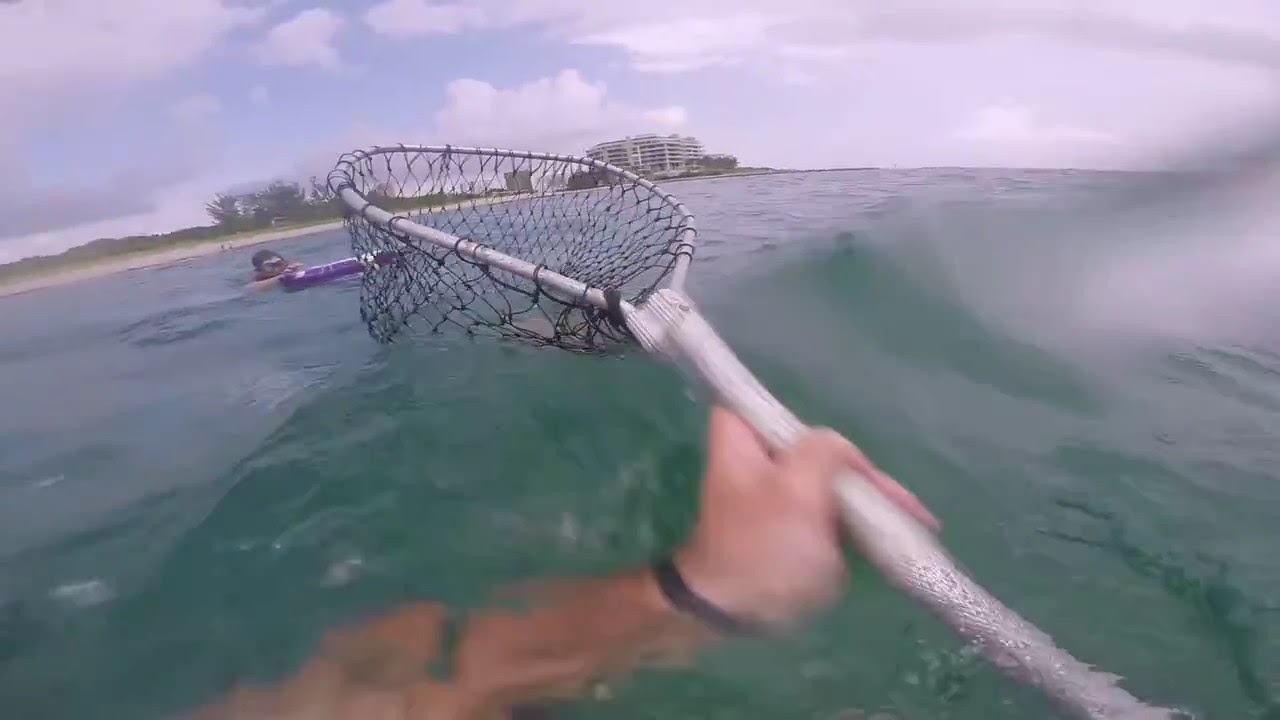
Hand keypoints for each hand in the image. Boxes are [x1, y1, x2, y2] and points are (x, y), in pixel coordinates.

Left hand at [675, 406, 938, 628]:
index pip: (777, 411)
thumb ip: (823, 452)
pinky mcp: (785, 531)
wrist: (731, 615)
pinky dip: (857, 523)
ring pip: (829, 485)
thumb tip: (841, 450)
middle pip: (816, 452)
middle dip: (860, 475)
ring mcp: (771, 499)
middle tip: (903, 503)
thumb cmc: (762, 548)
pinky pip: (828, 516)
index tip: (850, 462)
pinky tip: (894, 536)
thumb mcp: (796, 490)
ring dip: (867, 501)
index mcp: (741, 440)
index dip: (817, 431)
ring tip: (915, 519)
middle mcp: (754, 462)